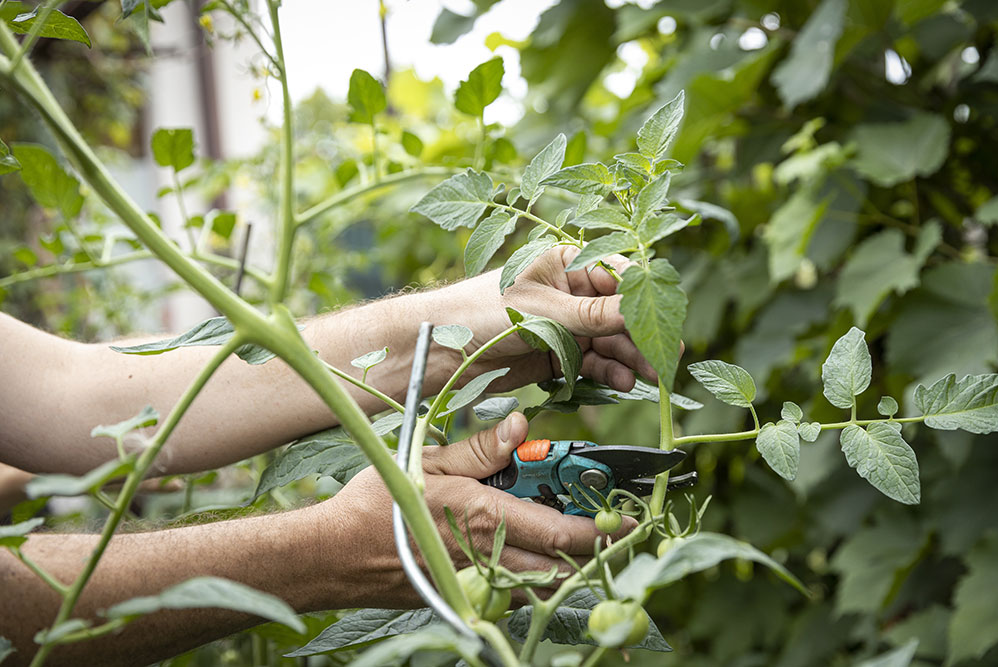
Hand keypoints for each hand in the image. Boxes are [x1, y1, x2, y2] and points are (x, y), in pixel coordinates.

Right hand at [314, 413, 635, 607]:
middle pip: (562, 565)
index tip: (632, 520)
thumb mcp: (428, 462)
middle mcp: (489, 557)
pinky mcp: (462, 594)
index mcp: (487, 519)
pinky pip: (510, 589)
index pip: (564, 532)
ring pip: (540, 582)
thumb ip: (480, 448)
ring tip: (571, 537)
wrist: (333, 556)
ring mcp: (477, 581)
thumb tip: (521, 426)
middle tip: (612, 529)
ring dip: (562, 562)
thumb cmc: (375, 504)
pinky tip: (521, 550)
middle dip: (593, 550)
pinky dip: (529, 573)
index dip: (605, 529)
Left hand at [446, 246, 657, 392]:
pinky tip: (622, 382)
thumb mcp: (544, 311)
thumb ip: (593, 314)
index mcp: (566, 263)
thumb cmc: (482, 312)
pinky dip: (607, 372)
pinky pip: (592, 363)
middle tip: (664, 358)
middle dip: (640, 335)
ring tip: (645, 377)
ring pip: (609, 341)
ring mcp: (565, 325)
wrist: (441, 350)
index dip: (643, 297)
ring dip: (628, 358)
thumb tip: (640, 309)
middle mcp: (570, 292)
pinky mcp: (557, 354)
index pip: (617, 275)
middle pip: (618, 314)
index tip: (664, 319)